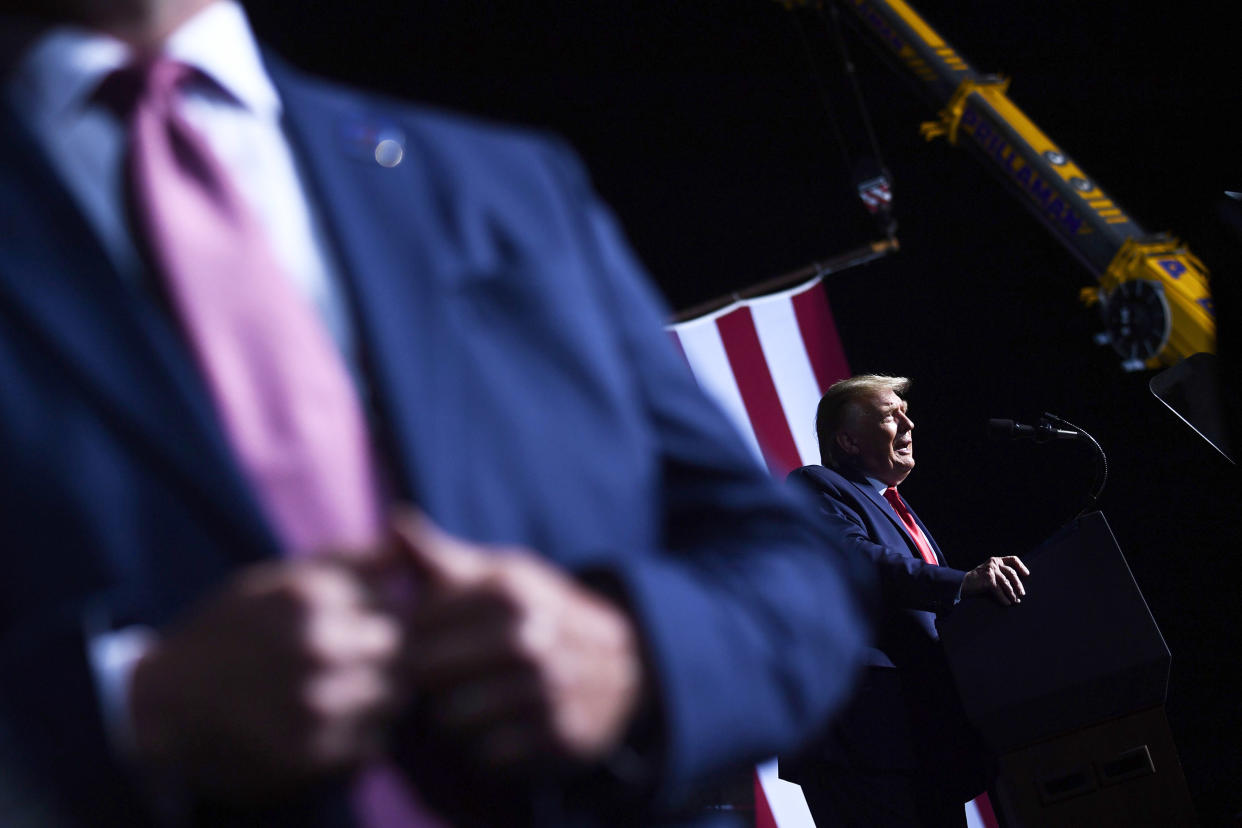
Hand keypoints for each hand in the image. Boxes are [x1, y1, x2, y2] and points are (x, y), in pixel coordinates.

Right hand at [128, 556, 406, 797]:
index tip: (354, 631)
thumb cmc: (228, 634)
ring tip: (334, 696)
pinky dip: (359, 736)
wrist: (162, 709)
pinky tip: (325, 726)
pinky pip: (373, 744)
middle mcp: (317, 649)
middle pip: (399, 652)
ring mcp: (317, 706)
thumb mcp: (275, 581)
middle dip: (382, 658)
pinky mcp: (313, 757)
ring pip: (393, 698)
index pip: (391, 606)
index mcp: (310, 597)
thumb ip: (345, 562)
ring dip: (375, 697)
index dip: (377, 620)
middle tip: (347, 666)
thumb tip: (400, 549)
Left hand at [394, 510, 644, 768]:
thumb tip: (394, 518)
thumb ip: (438, 557)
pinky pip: (490, 756)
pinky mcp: (563, 736)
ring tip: (458, 706)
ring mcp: (551, 689)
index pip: (420, 623)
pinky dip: (483, 749)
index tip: (410, 643)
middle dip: (422, 681)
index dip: (405, 637)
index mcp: (510, 592)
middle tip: (427, 683)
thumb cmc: (534, 615)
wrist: (618, 664)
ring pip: (456, 720)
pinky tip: (492, 730)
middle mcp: (533, 638)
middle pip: (431, 674)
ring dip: (449, 718)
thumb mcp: (496, 578)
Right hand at [961, 555, 1029, 605]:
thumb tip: (1016, 584)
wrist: (961, 583)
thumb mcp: (989, 572)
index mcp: (995, 560)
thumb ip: (1000, 573)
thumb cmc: (977, 580)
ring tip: (1015, 601)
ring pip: (1006, 583)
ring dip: (1012, 594)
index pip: (1012, 559)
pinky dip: (1004, 598)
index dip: (1021, 566)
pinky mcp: (988, 580)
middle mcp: (994, 563)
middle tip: (1022, 594)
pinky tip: (1007, 603)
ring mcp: (991, 571)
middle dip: (1018, 585)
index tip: (1027, 575)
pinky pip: (1000, 591)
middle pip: (1012, 573)